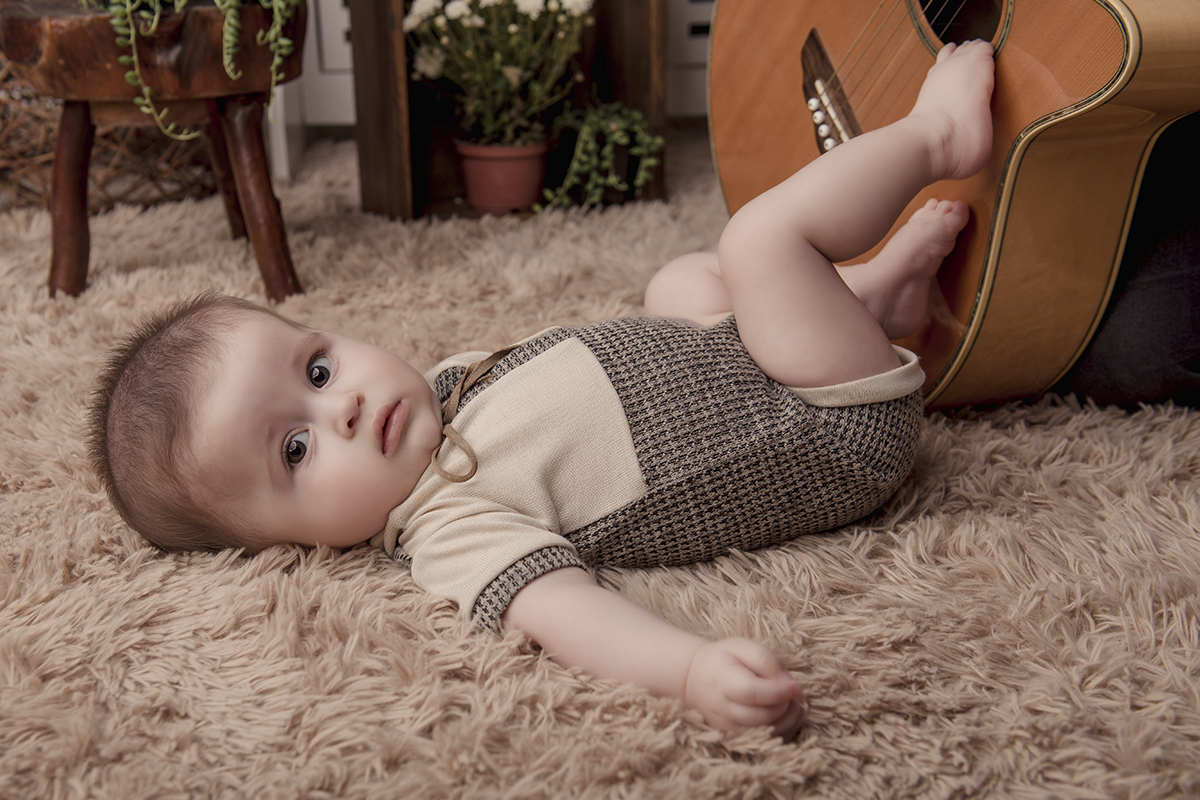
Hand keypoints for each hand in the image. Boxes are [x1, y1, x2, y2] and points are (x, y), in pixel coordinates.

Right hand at [683, 638, 805, 738]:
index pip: (753, 693)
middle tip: (793, 690)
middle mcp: (723, 709)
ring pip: (767, 734)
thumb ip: (764, 659)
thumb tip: (786, 681)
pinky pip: (766, 742)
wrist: (695, 678)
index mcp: (723, 682)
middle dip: (786, 705)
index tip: (796, 686)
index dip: (779, 692)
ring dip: (788, 720)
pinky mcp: (735, 737)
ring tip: (792, 702)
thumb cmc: (722, 659)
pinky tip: (788, 715)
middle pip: (763, 717)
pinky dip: (784, 731)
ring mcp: (728, 727)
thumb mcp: (741, 646)